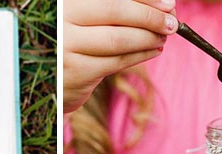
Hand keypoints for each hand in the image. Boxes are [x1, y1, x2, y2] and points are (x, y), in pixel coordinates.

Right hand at [63, 0, 177, 112]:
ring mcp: (66, 45)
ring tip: (163, 37)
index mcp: (65, 2)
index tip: (168, 3)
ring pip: (119, 38)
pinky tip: (152, 51)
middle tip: (172, 23)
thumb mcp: (85, 17)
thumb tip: (161, 5)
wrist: (49, 78)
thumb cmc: (73, 41)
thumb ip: (114, 8)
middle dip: (150, 17)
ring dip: (148, 38)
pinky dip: (140, 55)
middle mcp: (62, 18)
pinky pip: (116, 61)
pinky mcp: (76, 71)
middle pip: (116, 11)